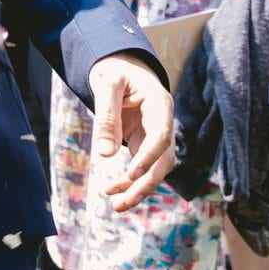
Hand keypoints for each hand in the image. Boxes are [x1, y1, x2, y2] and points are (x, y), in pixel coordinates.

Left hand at [89, 52, 176, 210]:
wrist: (120, 64)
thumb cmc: (114, 69)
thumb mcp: (106, 84)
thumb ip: (106, 116)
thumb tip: (104, 154)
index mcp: (160, 103)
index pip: (162, 136)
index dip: (149, 157)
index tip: (131, 174)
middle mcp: (163, 122)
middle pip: (164, 159)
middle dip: (146, 183)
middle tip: (123, 202)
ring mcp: (156, 134)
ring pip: (156, 168)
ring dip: (139, 188)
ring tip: (117, 205)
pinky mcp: (145, 141)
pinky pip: (142, 166)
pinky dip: (129, 180)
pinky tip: (112, 190)